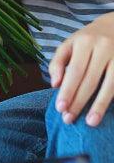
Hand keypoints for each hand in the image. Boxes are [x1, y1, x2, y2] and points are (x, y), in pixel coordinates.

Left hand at [50, 12, 113, 126]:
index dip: (68, 90)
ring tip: (90, 122)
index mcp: (84, 42)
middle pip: (90, 80)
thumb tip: (54, 84)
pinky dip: (112, 99)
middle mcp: (103, 48)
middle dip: (79, 101)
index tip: (60, 108)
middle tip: (69, 119)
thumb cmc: (87, 40)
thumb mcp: (69, 44)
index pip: (74, 71)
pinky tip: (104, 112)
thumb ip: (58, 62)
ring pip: (110, 85)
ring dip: (99, 106)